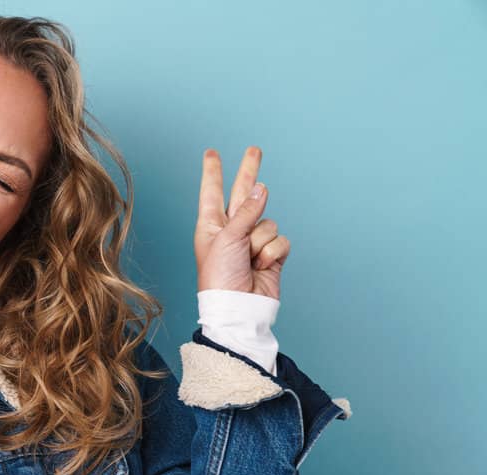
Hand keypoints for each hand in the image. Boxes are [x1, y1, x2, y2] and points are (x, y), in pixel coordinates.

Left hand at [193, 146, 289, 299]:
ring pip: (267, 221)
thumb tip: (261, 188)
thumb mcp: (228, 238)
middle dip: (249, 171)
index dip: (213, 172)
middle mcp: (232, 229)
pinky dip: (273, 252)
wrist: (239, 307)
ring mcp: (252, 241)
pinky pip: (280, 239)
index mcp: (211, 225)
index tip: (211, 152)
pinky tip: (262, 266)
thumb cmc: (221, 277)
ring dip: (260, 241)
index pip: (213, 191)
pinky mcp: (271, 254)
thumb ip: (246, 211)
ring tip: (249, 259)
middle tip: (254, 149)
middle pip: (243, 193)